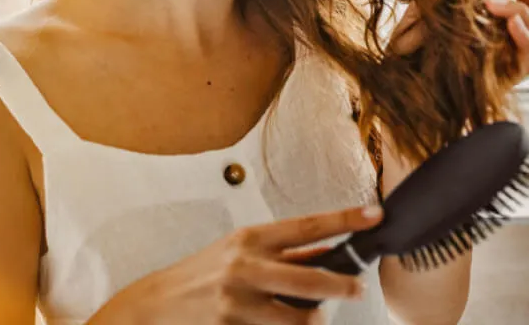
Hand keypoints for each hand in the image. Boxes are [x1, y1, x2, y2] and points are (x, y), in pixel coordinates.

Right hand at [97, 205, 382, 323]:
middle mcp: (245, 267)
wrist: (155, 307)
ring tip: (312, 318)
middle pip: (312, 279)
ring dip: (314, 321)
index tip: (373, 215)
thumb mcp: (239, 252)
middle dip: (343, 287)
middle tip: (357, 289)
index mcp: (250, 239)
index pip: (307, 225)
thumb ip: (283, 253)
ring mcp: (238, 303)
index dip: (344, 220)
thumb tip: (328, 248)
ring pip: (300, 320)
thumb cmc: (201, 275)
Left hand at [387, 0, 528, 77]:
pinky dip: (524, 39)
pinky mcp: (510, 78)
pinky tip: (511, 24)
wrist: (414, 82)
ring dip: (522, 10)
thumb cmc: (424, 44)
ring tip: (491, 1)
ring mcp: (516, 58)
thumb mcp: (430, 10)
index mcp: (509, 21)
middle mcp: (518, 39)